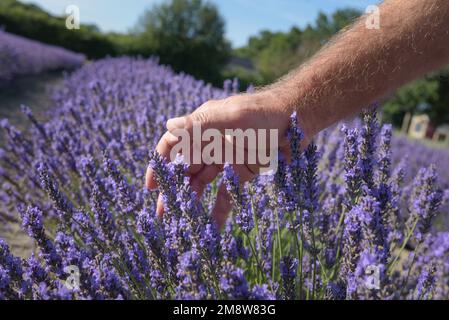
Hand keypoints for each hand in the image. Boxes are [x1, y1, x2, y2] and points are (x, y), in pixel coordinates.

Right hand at [145, 90, 309, 227]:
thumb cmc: (264, 112)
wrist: (298, 118)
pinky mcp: (243, 173)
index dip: (159, 164)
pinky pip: (227, 194)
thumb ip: (201, 123)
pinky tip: (212, 228)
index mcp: (203, 127)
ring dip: (192, 201)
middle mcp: (211, 144)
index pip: (173, 145)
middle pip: (185, 169)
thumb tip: (168, 125)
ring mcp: (226, 159)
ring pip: (203, 184)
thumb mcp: (232, 116)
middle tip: (162, 213)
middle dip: (172, 190)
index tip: (151, 186)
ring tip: (181, 223)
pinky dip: (219, 210)